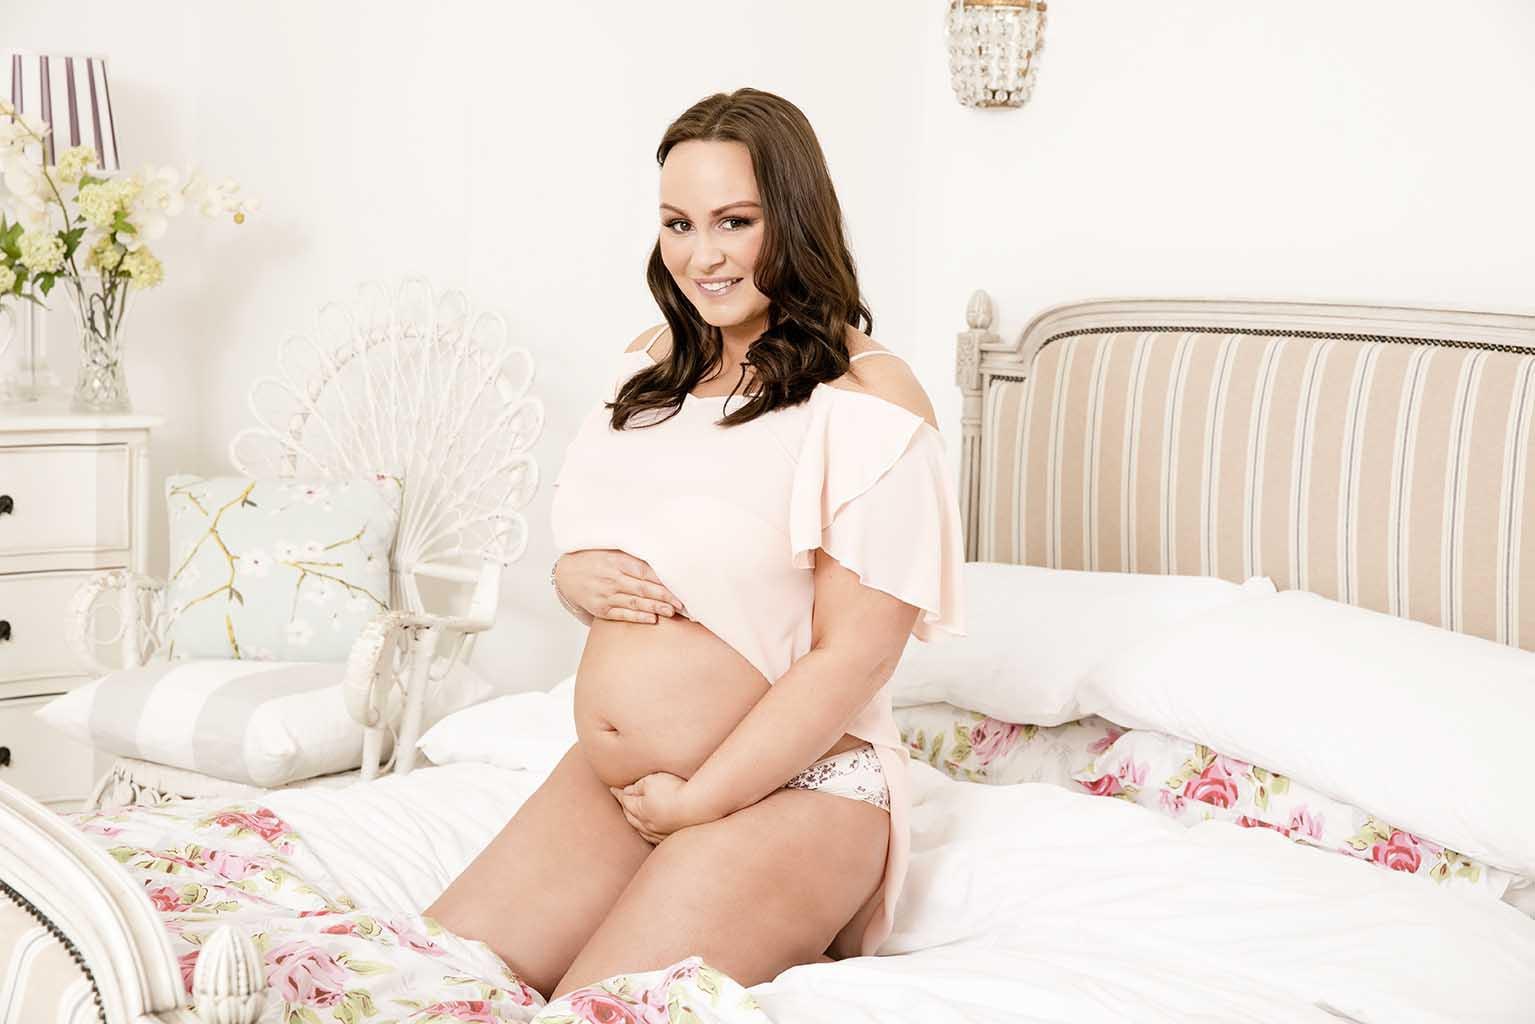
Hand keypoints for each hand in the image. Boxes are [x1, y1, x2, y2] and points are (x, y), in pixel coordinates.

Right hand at [555, 550, 686, 623]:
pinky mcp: (601, 608)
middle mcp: (613, 578)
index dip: (665, 581)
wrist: (566, 574)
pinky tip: (651, 618)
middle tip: (683, 603)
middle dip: (666, 597)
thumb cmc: (595, 560)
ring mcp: (606, 594)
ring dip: (655, 608)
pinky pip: (622, 614)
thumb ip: (635, 557)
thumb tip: (664, 560)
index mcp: (619, 561)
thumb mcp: (613, 551)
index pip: (647, 572)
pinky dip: (637, 616)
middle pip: (644, 588)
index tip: (682, 586)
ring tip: (672, 611)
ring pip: (635, 602)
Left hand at [610, 772, 700, 844]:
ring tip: (631, 816)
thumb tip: (627, 792)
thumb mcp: (652, 781)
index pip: (626, 800)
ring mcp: (660, 832)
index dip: (619, 793)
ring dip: (634, 822)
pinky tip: (649, 831)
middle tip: (620, 800)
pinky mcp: (672, 836)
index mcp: (640, 809)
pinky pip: (654, 837)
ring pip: (641, 829)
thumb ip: (637, 787)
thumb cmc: (675, 790)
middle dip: (624, 808)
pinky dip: (647, 832)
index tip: (612, 788)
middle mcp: (647, 824)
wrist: (698, 807)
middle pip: (631, 817)